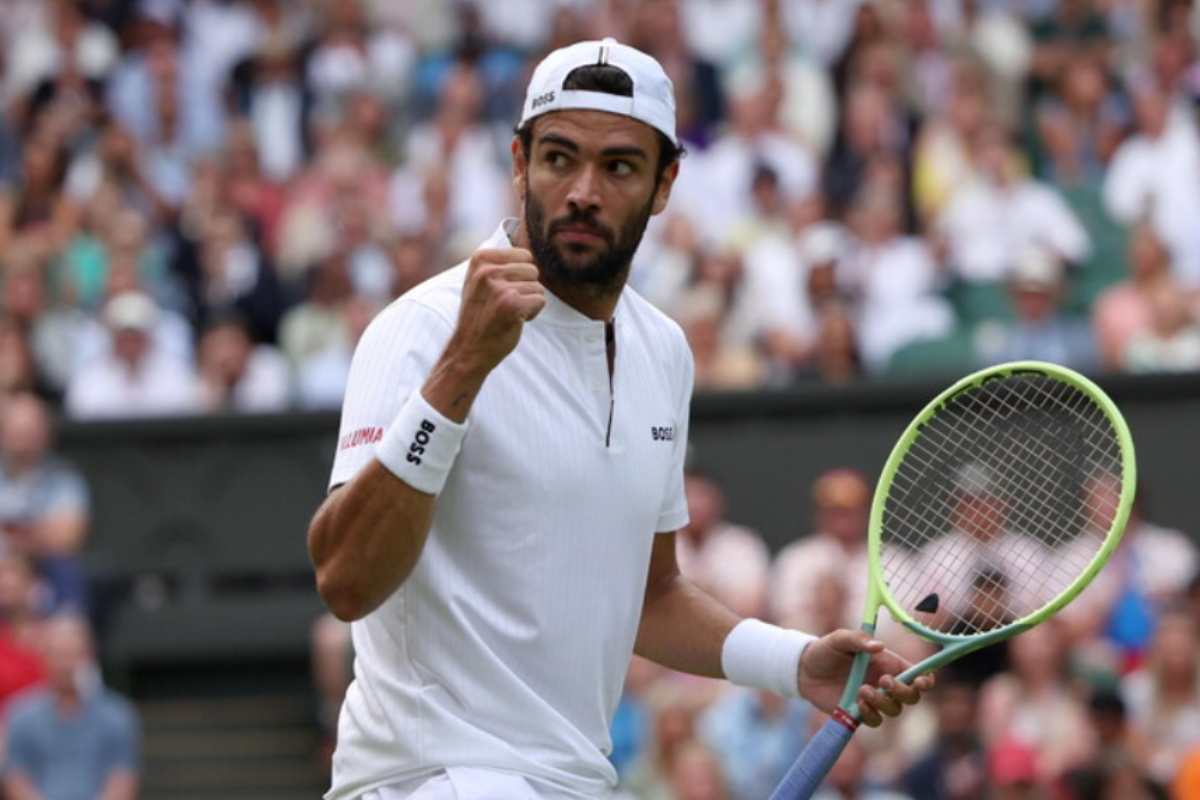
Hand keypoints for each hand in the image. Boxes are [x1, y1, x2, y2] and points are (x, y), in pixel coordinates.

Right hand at [445, 247, 545, 376]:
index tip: (500, 290)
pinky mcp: (512, 304)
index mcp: (480, 258)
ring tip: (507, 313)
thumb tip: (528, 251)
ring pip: (538, 287)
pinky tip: (513, 320)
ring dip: (528, 303)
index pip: (524, 255)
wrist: (468, 348)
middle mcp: (488, 270)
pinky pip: (540, 301)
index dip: (519, 276)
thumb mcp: (478, 280)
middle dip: (525, 289)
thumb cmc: (479, 315)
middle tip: (504, 305)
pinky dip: (532, 313)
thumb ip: (498, 263)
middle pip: (533, 270)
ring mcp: (499, 287)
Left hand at [797, 629, 933, 727]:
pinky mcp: (860, 713)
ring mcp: (874, 700)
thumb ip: (858, 639)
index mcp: (887, 663)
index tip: (921, 681)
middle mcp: (884, 683)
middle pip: (912, 696)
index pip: (917, 673)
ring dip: (883, 702)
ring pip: (895, 710)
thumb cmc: (826, 650)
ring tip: (862, 689)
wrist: (804, 670)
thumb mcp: (840, 639)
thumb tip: (878, 646)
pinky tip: (857, 703)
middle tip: (883, 681)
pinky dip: (871, 714)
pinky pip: (876, 721)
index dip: (925, 679)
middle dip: (904, 692)